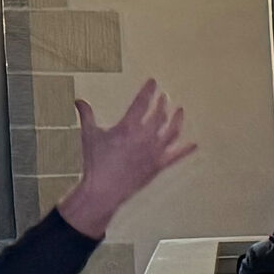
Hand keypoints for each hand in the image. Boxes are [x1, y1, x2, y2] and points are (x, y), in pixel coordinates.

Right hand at [60, 79, 198, 237]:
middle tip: (164, 96)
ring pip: (173, 132)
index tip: (153, 82)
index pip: (142, 103)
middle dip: (163, 103)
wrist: (103, 190)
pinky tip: (194, 144)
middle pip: (160, 115)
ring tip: (180, 111)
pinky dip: (186, 150)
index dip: (148, 90)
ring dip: (177, 120)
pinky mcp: (158, 166)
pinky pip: (176, 156)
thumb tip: (78, 100)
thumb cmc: (95, 162)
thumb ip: (86, 115)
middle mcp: (145, 138)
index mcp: (129, 128)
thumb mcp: (89, 135)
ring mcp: (154, 152)